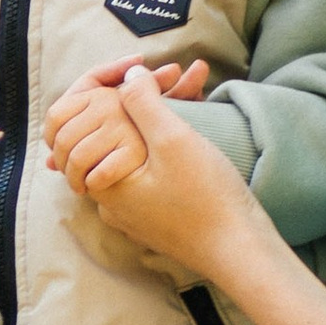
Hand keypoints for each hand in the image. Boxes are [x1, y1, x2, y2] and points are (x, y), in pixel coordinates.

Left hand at [45, 64, 260, 282]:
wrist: (239, 250)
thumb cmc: (207, 199)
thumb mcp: (173, 139)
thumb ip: (143, 102)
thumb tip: (128, 74)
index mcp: (102, 181)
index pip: (86, 123)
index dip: (116, 89)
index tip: (156, 75)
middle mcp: (109, 200)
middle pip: (110, 136)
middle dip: (140, 102)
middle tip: (178, 76)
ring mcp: (130, 212)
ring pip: (130, 154)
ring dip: (155, 122)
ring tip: (191, 95)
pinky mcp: (152, 217)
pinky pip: (146, 172)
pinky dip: (162, 148)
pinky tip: (189, 135)